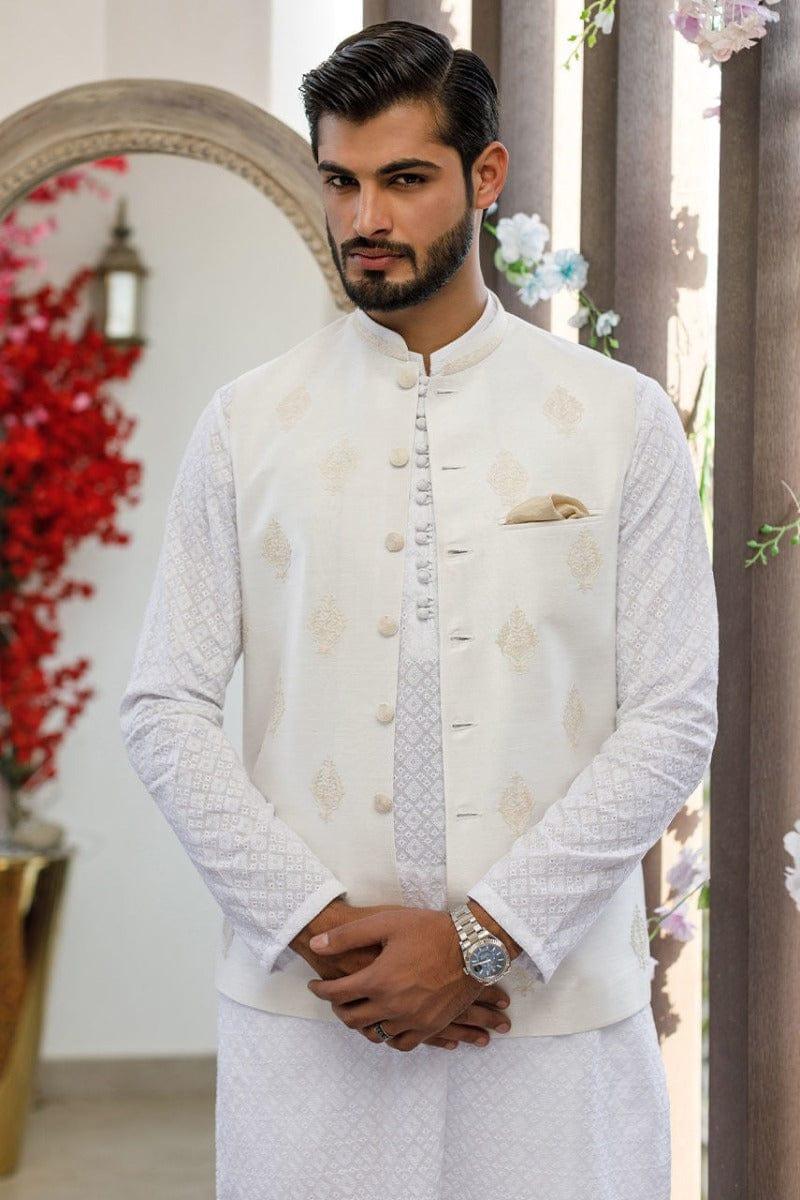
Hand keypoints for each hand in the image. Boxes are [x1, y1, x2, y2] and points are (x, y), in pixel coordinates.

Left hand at [306, 907, 511, 1051]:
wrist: (473, 946)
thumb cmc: (430, 930)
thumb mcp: (386, 922)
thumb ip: (347, 935)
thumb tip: (316, 945)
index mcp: (378, 980)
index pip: (336, 994)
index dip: (320, 990)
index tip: (315, 985)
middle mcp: (392, 1006)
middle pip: (352, 1019)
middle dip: (337, 1009)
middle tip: (335, 998)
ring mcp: (412, 1020)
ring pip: (375, 1034)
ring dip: (361, 1023)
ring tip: (359, 1009)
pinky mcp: (430, 1027)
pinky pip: (401, 1044)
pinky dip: (388, 1037)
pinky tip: (385, 1024)